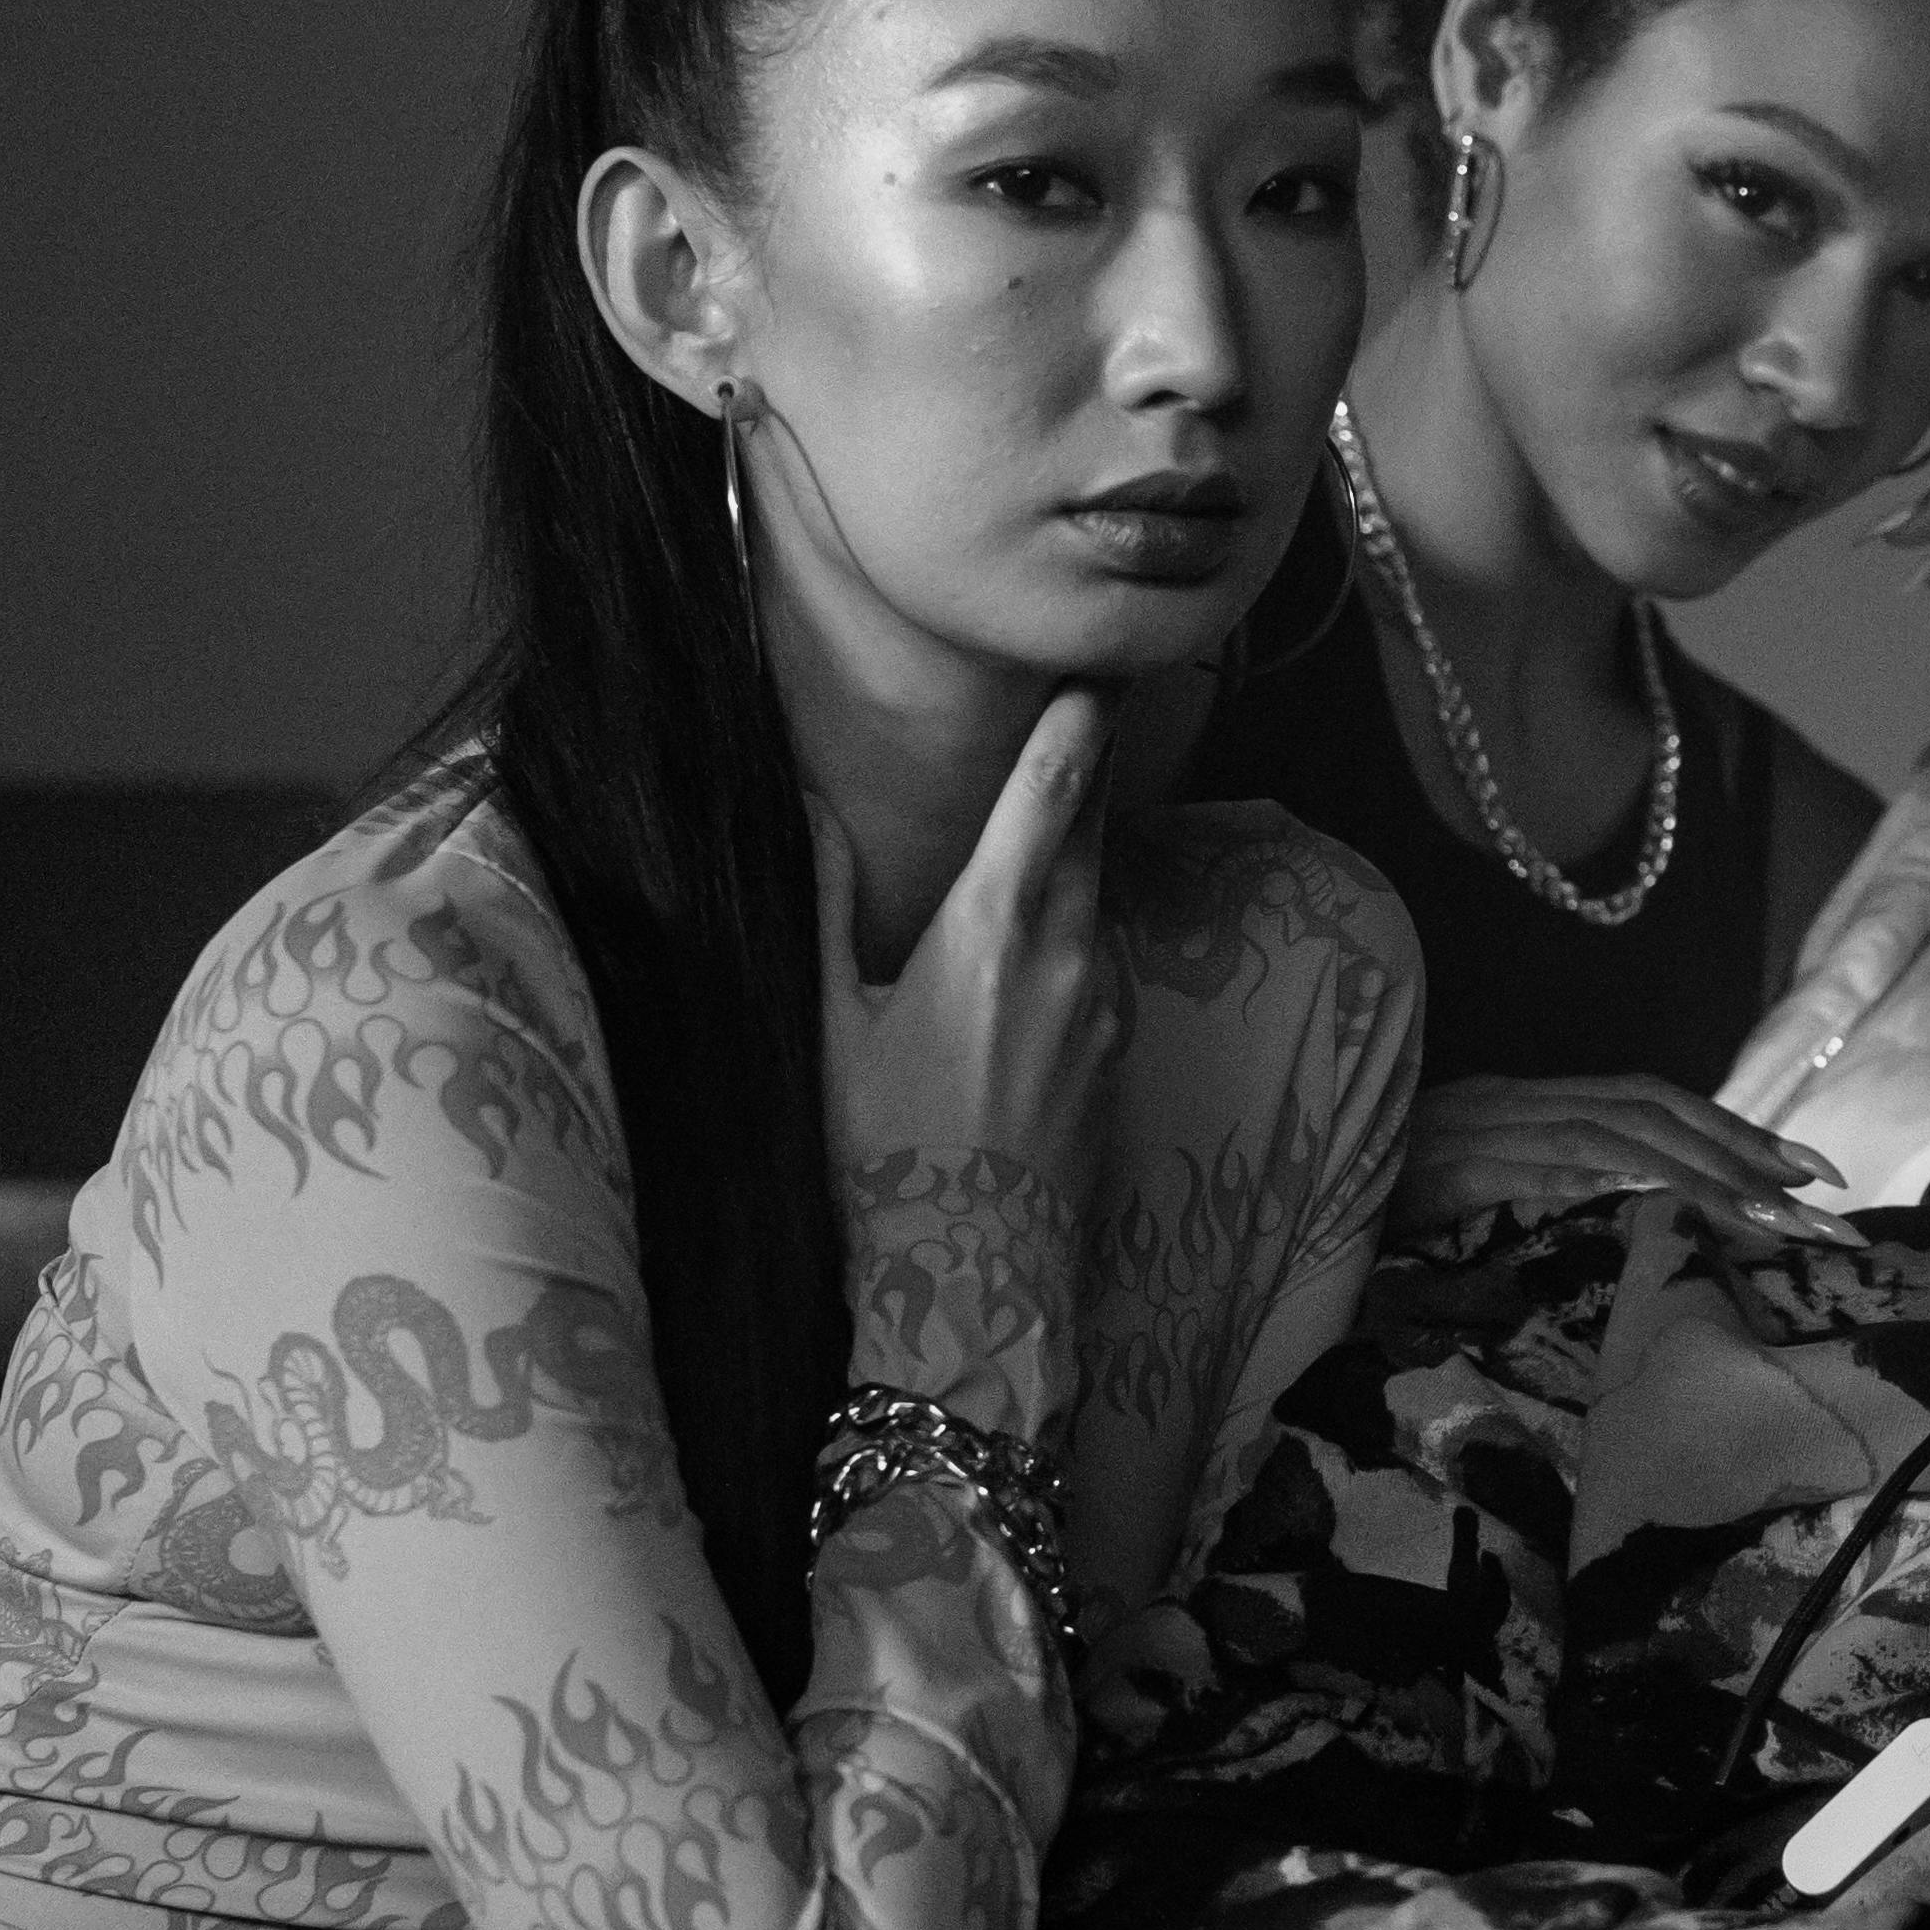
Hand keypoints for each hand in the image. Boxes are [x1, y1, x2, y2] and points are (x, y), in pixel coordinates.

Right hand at [815, 684, 1126, 1221]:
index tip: (1100, 665)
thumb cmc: (884, 1142)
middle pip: (1089, 829)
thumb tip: (808, 811)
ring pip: (1093, 901)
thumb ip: (827, 902)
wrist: (975, 1264)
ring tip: (1032, 850)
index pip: (1054, 789)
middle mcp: (1067, 946)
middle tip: (1087, 710)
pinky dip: (1069, 945)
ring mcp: (1105, 997)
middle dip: (1084, 772)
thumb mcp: (833, 1018)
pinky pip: (1097, 967)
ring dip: (1069, 869)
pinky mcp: (1121, 1044)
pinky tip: (1023, 976)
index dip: (1079, 718)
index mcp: (992, 923)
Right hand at [1390, 1072, 1850, 1243]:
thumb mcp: (1470, 1198)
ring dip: (1704, 1171)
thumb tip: (1627, 1212)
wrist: (1280, 1185)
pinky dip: (1616, 1178)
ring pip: (1617, 1133)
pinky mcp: (1454, 1164)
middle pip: (1653, 1110)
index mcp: (1526, 1108)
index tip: (1805, 1170)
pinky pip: (1549, 1164)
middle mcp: (1515, 1104)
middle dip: (1746, 1148)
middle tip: (1824, 1195)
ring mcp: (1485, 1128)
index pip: (1650, 1105)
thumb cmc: (1370, 1208)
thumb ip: (1543, 1190)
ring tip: (1777, 1213)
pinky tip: (1670, 1200)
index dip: (1732, 1129)